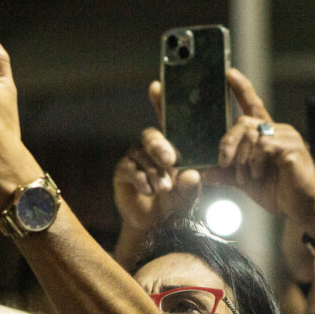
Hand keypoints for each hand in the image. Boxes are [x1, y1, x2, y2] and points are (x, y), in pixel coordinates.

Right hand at [114, 91, 201, 231]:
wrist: (157, 227)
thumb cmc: (177, 203)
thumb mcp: (189, 195)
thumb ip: (192, 186)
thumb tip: (190, 175)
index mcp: (171, 145)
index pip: (167, 120)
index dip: (160, 102)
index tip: (156, 87)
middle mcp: (151, 147)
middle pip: (151, 135)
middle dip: (160, 145)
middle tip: (171, 161)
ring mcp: (135, 159)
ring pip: (142, 155)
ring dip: (154, 172)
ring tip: (164, 188)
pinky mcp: (122, 172)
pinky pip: (129, 169)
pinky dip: (141, 179)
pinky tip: (149, 190)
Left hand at [211, 69, 314, 231]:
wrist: (303, 211)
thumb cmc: (279, 193)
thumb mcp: (245, 182)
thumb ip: (224, 174)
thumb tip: (201, 172)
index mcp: (266, 135)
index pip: (253, 105)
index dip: (241, 88)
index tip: (229, 73)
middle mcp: (278, 130)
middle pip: (243, 122)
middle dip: (227, 143)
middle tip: (223, 163)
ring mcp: (287, 137)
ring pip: (250, 134)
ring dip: (241, 158)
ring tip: (244, 176)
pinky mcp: (292, 148)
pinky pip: (263, 146)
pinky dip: (254, 162)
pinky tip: (257, 174)